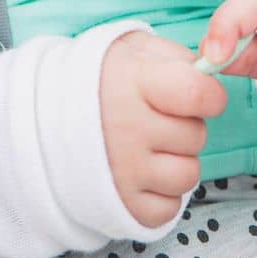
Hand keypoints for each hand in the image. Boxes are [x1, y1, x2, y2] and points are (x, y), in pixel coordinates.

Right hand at [100, 29, 226, 227]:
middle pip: (196, 136)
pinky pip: (170, 207)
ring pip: (188, 175)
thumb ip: (177, 57)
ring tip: (151, 147)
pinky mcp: (122, 204)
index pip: (199, 94)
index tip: (198, 95)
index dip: (209, 95)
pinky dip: (162, 193)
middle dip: (185, 126)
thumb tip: (212, 73)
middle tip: (157, 118)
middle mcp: (128, 129)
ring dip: (177, 161)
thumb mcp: (134, 50)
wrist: (44, 116)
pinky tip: (144, 172)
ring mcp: (124, 171)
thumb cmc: (99, 79)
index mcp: (133, 84)